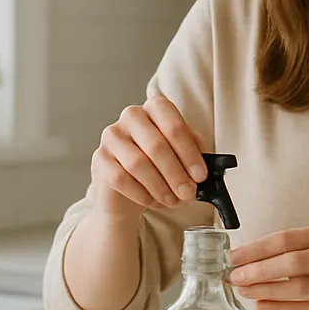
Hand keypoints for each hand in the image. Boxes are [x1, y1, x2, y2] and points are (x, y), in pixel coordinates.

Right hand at [89, 93, 208, 222]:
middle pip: (156, 145)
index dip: (189, 151)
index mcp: (155, 108)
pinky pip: (120, 178)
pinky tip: (153, 201)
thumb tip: (209, 164)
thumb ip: (195, 153)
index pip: (173, 123)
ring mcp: (112, 136)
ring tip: (173, 200)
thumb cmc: (160, 166)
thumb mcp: (182, 155)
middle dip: (176, 173)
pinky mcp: (99, 159)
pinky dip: (141, 194)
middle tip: (188, 193)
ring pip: (138, 163)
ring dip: (160, 186)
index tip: (200, 175)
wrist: (129, 190)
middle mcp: (131, 116)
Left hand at [228, 226, 308, 309]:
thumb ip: (294, 252)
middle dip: (260, 270)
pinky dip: (284, 309)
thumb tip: (247, 261)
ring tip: (246, 292)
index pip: (288, 239)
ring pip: (302, 287)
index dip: (258, 249)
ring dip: (268, 290)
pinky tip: (264, 307)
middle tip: (235, 277)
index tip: (234, 257)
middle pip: (294, 262)